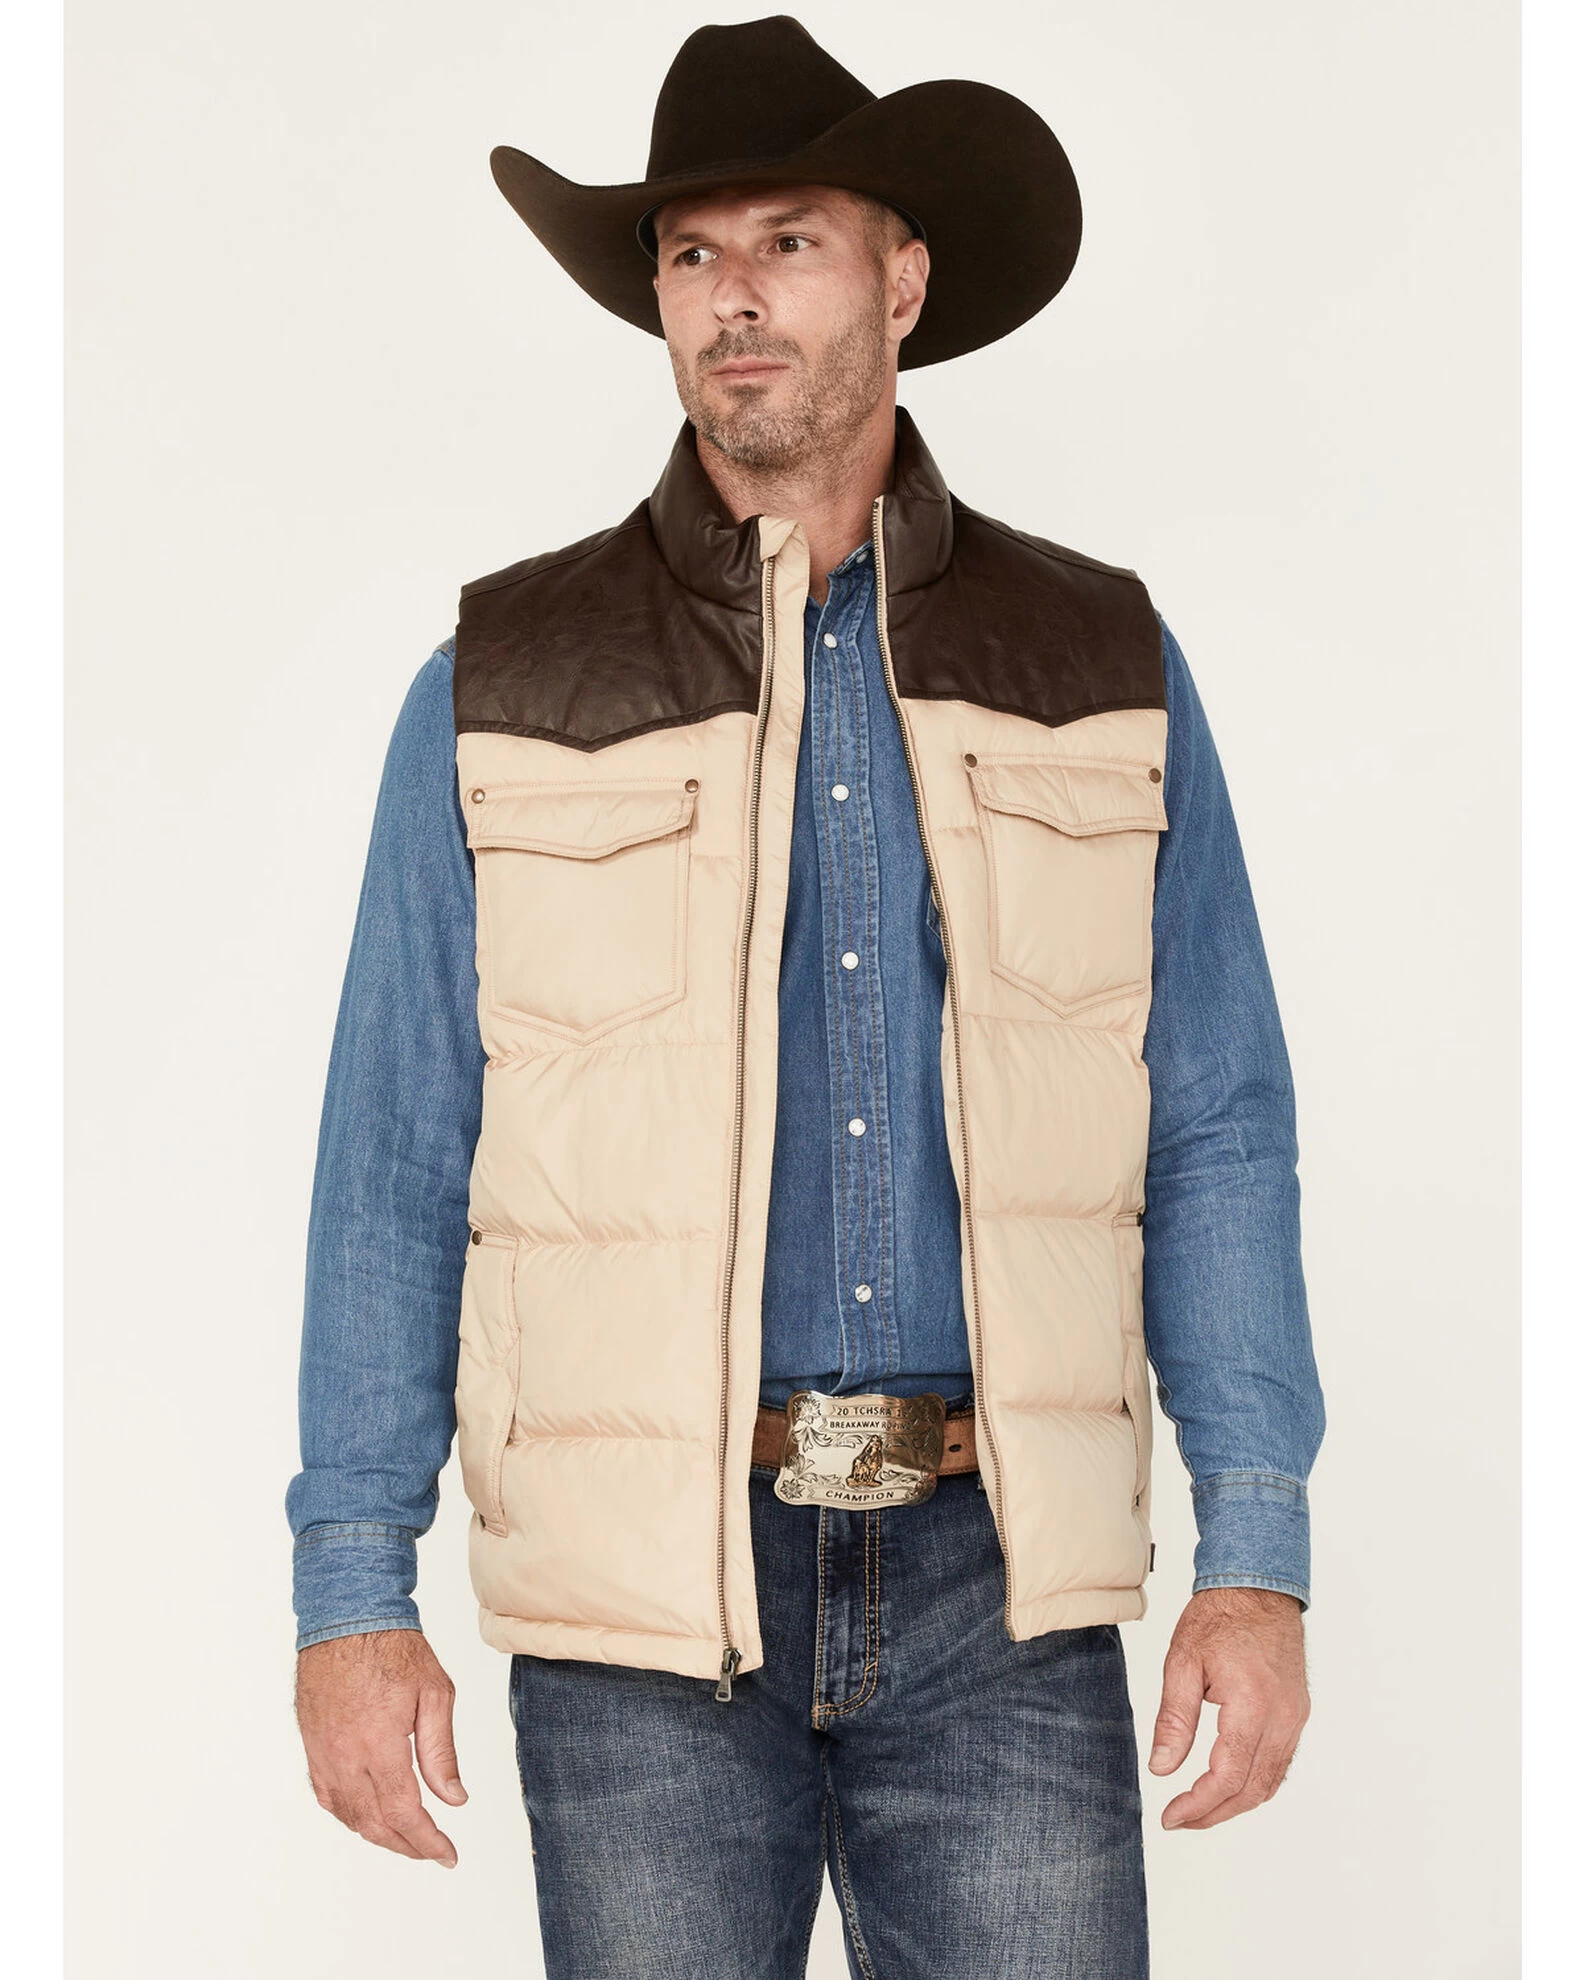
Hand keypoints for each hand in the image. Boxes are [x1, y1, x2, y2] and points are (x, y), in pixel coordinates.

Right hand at [295, 1629, 466, 1865]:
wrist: (347, 1617)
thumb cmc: (393, 1647)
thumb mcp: (435, 1693)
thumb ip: (442, 1752)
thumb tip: (454, 1799)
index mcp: (379, 1745)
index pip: (404, 1813)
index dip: (427, 1842)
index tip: (447, 1855)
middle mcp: (345, 1757)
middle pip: (375, 1824)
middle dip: (407, 1845)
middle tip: (433, 1850)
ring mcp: (323, 1754)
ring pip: (349, 1815)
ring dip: (378, 1834)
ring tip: (407, 1837)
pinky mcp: (311, 1746)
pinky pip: (327, 1796)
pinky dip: (350, 1815)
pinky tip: (368, 1815)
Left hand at [1147, 1587, 1308, 1829]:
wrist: (1258, 1586)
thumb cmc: (1220, 1616)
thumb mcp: (1183, 1662)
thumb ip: (1174, 1719)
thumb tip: (1162, 1768)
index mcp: (1253, 1706)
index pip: (1228, 1777)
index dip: (1198, 1805)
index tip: (1171, 1817)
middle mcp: (1283, 1718)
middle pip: (1253, 1789)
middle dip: (1214, 1813)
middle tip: (1180, 1819)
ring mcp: (1295, 1717)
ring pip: (1270, 1782)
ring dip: (1236, 1803)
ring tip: (1199, 1808)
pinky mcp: (1297, 1713)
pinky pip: (1280, 1763)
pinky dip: (1254, 1782)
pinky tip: (1228, 1783)